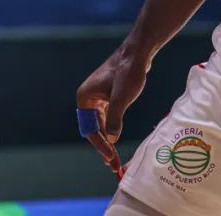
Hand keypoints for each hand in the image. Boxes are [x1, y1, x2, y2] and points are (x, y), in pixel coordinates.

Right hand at [76, 45, 149, 179]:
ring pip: (98, 125)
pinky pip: (104, 119)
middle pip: (92, 128)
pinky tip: (115, 141)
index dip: (100, 145)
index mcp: (85, 98)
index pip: (89, 128)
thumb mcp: (122, 98)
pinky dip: (110, 131)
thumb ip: (115, 119)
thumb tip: (112, 139)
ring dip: (106, 141)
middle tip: (113, 165)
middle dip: (102, 147)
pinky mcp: (105, 97)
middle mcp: (87, 98)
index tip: (110, 159)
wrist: (136, 54)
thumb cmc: (128, 73)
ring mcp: (95, 98)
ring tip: (115, 158)